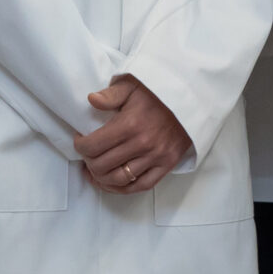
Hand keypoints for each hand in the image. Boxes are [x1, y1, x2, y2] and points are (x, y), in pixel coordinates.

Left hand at [77, 75, 191, 193]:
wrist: (191, 99)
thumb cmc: (158, 92)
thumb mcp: (133, 85)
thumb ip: (111, 94)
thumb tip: (91, 100)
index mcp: (130, 124)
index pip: (93, 146)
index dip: (80, 146)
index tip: (80, 140)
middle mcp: (142, 144)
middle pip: (102, 165)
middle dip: (88, 162)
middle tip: (87, 155)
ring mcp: (156, 157)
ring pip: (119, 179)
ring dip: (101, 178)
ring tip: (94, 172)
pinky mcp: (167, 165)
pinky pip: (141, 185)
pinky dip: (123, 188)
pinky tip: (113, 183)